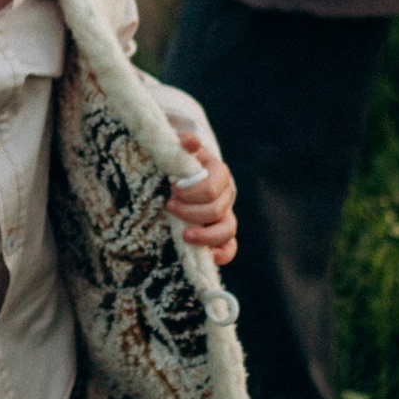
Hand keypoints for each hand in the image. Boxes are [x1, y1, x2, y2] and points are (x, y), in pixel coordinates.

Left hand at [167, 131, 238, 265]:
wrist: (177, 175)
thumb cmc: (176, 160)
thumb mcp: (176, 147)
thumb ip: (181, 143)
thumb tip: (190, 143)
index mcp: (219, 173)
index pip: (212, 189)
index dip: (192, 193)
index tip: (172, 189)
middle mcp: (226, 196)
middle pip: (216, 211)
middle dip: (190, 212)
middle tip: (169, 205)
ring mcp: (225, 216)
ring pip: (227, 231)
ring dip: (205, 236)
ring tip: (184, 235)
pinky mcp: (220, 234)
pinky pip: (229, 249)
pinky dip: (219, 255)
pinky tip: (203, 255)